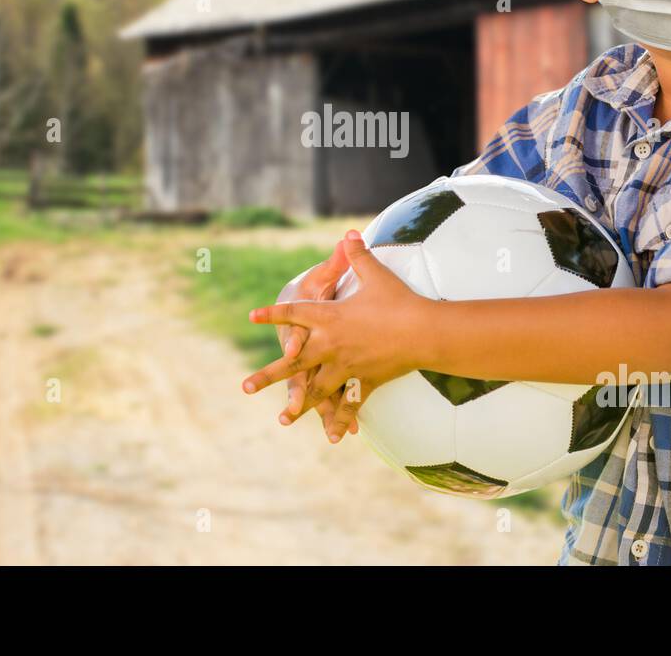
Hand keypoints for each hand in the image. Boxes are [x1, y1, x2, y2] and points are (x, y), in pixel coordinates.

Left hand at [244, 230, 426, 441]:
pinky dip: (342, 420)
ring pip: (316, 389)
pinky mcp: (365, 381)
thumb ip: (356, 255)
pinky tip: (334, 438)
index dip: (273, 314)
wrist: (425, 331)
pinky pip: (349, 403)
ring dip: (298, 404)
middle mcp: (331, 345)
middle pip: (292, 363)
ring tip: (282, 419)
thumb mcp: (375, 274)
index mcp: (328, 318)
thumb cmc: (399, 300)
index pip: (293, 314)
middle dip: (267, 375)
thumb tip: (348, 233)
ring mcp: (346, 367)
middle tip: (245, 387)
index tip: (252, 317)